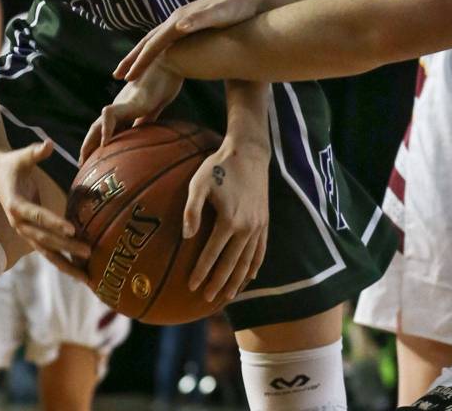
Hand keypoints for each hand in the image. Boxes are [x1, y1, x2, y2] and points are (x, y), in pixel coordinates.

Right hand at [0, 141, 89, 280]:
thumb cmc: (13, 162)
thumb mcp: (22, 155)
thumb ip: (35, 152)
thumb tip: (47, 145)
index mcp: (15, 205)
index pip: (37, 215)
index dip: (54, 222)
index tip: (72, 229)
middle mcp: (19, 223)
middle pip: (44, 238)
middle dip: (66, 247)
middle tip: (89, 252)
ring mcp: (24, 231)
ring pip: (46, 251)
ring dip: (66, 264)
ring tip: (86, 277)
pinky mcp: (31, 234)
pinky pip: (48, 250)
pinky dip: (63, 261)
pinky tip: (79, 270)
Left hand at [78, 60, 183, 164]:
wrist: (171, 61)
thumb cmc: (166, 80)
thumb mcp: (156, 105)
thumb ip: (147, 119)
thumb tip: (141, 134)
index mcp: (126, 109)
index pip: (107, 128)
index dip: (98, 143)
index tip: (93, 160)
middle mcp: (120, 106)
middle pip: (97, 128)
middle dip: (88, 147)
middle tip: (82, 166)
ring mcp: (124, 104)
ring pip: (99, 124)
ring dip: (89, 142)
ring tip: (84, 159)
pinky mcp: (132, 101)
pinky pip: (113, 115)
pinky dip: (106, 128)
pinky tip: (105, 143)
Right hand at [113, 0, 265, 81]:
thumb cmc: (238, 6)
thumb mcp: (222, 13)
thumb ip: (200, 19)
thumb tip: (178, 26)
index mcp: (181, 20)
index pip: (155, 44)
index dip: (140, 62)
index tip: (127, 79)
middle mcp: (178, 19)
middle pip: (149, 40)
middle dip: (132, 58)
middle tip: (117, 76)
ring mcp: (184, 21)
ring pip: (156, 39)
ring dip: (142, 54)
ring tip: (131, 69)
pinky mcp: (191, 24)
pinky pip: (167, 40)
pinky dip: (157, 50)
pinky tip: (159, 59)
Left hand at [185, 137, 269, 301]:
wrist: (249, 152)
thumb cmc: (219, 166)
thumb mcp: (199, 183)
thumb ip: (192, 210)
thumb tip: (186, 236)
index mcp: (229, 220)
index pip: (212, 254)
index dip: (201, 272)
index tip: (191, 287)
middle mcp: (247, 227)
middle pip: (231, 263)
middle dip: (219, 283)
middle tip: (208, 299)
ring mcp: (259, 225)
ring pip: (248, 260)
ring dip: (238, 280)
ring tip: (228, 296)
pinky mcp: (265, 220)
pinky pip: (261, 249)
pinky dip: (256, 265)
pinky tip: (252, 277)